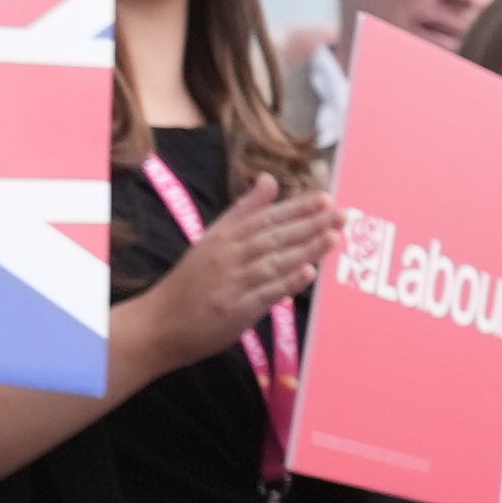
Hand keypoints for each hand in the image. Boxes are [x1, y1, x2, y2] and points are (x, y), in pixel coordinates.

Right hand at [113, 175, 334, 383]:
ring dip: (305, 249)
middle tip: (343, 213)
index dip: (297, 208)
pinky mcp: (233, 310)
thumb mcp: (213, 239)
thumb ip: (244, 210)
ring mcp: (231, 283)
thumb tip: (269, 178)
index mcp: (223, 237)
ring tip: (334, 236)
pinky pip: (264, 294)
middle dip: (310, 225)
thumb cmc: (191, 281)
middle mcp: (227, 256)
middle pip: (273, 237)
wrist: (158, 324)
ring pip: (273, 262)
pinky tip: (308, 273)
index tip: (326, 198)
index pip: (266, 219)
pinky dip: (285, 283)